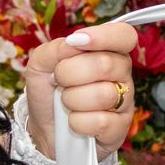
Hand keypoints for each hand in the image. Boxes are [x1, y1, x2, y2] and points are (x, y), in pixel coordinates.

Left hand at [25, 22, 137, 158]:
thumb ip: (56, 48)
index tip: (78, 41)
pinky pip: (100, 121)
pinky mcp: (120, 128)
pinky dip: (77, 122)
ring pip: (103, 95)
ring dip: (73, 100)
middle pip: (105, 64)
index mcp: (108, 51)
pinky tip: (74, 121)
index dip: (104, 36)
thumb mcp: (41, 64)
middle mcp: (121, 74)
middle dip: (70, 73)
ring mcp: (124, 101)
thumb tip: (75, 42)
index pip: (124, 35)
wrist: (43, 129)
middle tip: (59, 81)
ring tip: (67, 103)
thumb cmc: (48, 93)